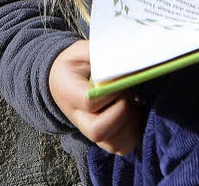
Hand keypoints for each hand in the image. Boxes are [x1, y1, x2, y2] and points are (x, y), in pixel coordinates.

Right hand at [49, 40, 141, 154]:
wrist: (62, 81)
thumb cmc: (74, 64)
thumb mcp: (81, 51)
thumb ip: (99, 52)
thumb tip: (124, 54)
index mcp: (70, 94)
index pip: (90, 102)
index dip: (110, 92)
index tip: (120, 78)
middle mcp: (78, 119)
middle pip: (98, 130)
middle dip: (122, 110)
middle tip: (129, 91)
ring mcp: (91, 131)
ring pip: (113, 144)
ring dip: (131, 122)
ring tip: (134, 100)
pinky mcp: (104, 137)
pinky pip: (122, 147)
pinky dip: (134, 132)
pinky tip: (136, 111)